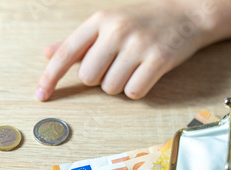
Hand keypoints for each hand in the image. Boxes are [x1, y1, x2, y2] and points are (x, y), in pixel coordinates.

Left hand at [36, 1, 213, 100]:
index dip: (50, 77)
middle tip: (116, 64)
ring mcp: (138, 45)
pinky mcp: (159, 60)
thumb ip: (77, 42)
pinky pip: (134, 93)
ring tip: (134, 66)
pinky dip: (137, 90)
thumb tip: (47, 53)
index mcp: (99, 21)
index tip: (41, 96)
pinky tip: (146, 73)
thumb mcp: (107, 23)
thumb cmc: (143, 21)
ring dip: (119, 85)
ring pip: (110, 88)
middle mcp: (116, 30)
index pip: (66, 53)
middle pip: (89, 78)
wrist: (189, 13)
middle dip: (99, 79)